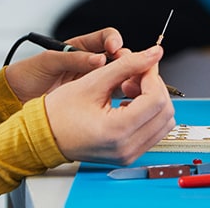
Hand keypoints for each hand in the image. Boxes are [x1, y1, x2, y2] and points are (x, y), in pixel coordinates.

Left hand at [5, 28, 128, 102]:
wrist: (17, 97)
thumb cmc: (29, 74)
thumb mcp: (49, 61)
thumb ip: (73, 58)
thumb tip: (98, 59)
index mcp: (80, 47)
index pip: (105, 38)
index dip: (113, 40)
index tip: (114, 47)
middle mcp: (89, 62)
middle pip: (117, 57)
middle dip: (125, 60)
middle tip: (126, 67)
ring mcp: (91, 81)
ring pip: (117, 76)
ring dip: (126, 78)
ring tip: (128, 84)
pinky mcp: (91, 98)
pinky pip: (110, 94)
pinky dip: (119, 95)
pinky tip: (122, 98)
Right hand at [43, 46, 175, 165]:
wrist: (44, 134)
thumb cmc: (60, 111)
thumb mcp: (95, 80)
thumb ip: (128, 65)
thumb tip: (154, 54)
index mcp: (116, 130)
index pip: (156, 99)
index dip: (153, 75)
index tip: (144, 64)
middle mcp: (126, 147)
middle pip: (165, 111)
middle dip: (154, 87)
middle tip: (134, 75)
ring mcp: (128, 154)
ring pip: (164, 122)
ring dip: (153, 100)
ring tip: (129, 89)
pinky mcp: (128, 154)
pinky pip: (153, 132)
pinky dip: (147, 113)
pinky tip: (128, 102)